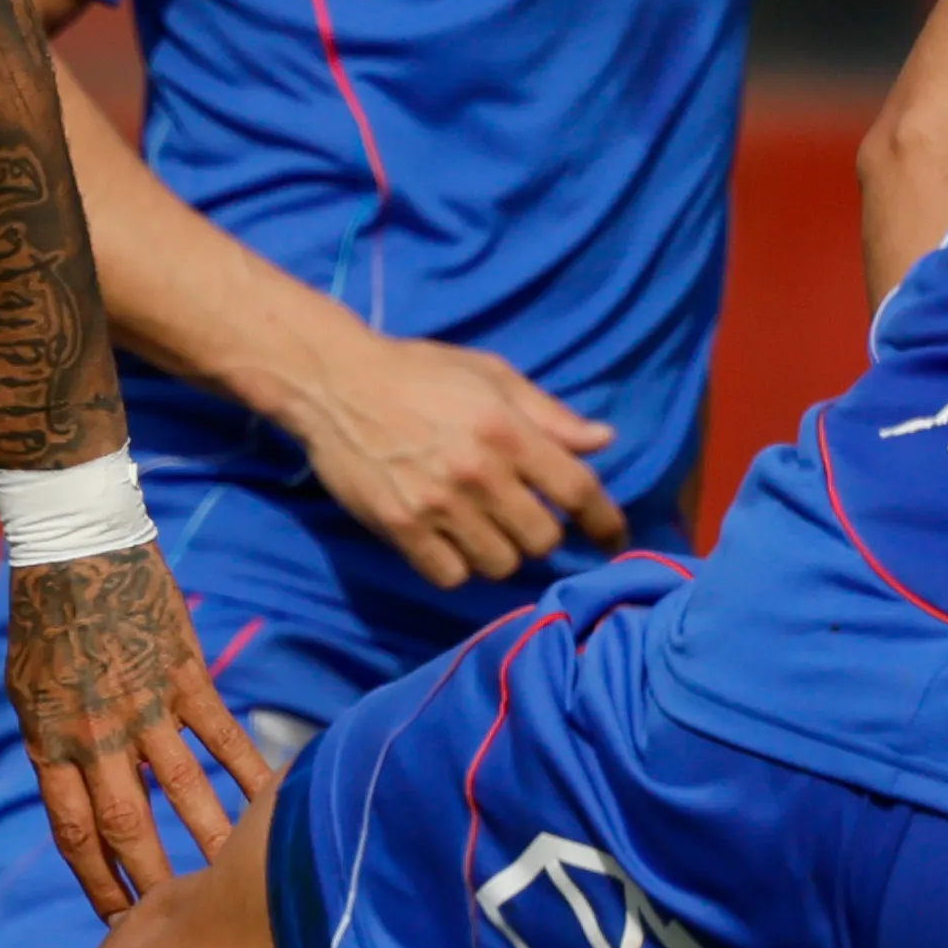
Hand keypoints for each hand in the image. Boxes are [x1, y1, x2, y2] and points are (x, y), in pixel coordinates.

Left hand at [1, 539, 263, 917]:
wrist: (75, 544)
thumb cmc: (45, 620)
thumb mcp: (27, 691)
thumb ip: (52, 747)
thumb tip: (76, 802)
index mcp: (50, 741)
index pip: (74, 833)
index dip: (96, 883)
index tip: (117, 921)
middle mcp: (96, 732)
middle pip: (127, 827)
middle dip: (152, 882)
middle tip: (178, 924)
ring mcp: (143, 704)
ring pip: (183, 790)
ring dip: (210, 840)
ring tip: (230, 884)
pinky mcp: (184, 675)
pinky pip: (221, 735)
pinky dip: (249, 772)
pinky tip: (271, 804)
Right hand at [274, 321, 622, 588]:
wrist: (334, 384)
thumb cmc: (418, 373)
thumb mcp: (491, 375)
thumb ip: (548, 414)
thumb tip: (604, 441)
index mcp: (507, 430)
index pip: (577, 490)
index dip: (605, 522)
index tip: (613, 539)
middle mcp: (479, 472)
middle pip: (542, 538)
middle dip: (542, 534)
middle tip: (522, 518)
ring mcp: (437, 504)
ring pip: (500, 563)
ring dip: (501, 553)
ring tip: (484, 531)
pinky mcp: (400, 527)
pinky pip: (451, 574)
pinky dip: (457, 566)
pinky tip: (449, 542)